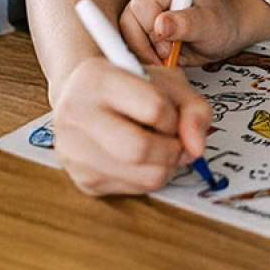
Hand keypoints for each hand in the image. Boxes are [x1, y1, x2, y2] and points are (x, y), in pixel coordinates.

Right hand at [51, 58, 212, 195]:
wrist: (88, 98)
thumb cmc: (131, 87)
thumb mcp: (169, 82)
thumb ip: (194, 108)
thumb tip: (196, 148)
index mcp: (96, 79)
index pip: (154, 108)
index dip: (173, 116)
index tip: (170, 114)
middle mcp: (75, 115)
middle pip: (140, 150)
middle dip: (172, 149)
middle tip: (175, 140)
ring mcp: (73, 151)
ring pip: (142, 176)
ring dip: (167, 166)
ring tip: (163, 148)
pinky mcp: (82, 179)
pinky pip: (134, 190)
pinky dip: (151, 177)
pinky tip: (146, 159)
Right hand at [120, 0, 253, 66]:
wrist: (227, 33)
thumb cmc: (222, 22)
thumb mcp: (209, 24)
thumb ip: (186, 23)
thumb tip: (160, 26)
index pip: (141, 7)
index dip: (151, 32)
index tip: (168, 49)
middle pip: (128, 24)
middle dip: (145, 48)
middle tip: (167, 59)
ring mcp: (145, 13)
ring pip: (127, 38)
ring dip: (146, 55)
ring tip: (170, 60)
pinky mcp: (143, 30)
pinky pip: (133, 48)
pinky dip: (147, 59)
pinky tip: (165, 61)